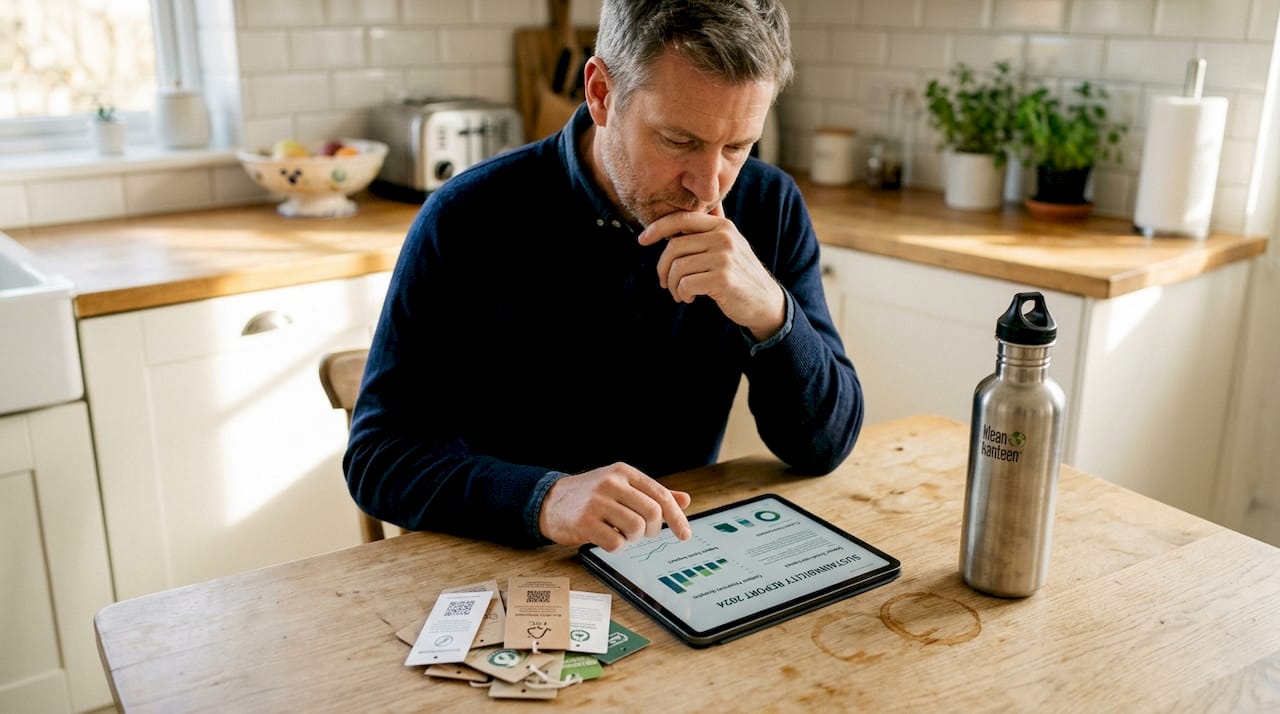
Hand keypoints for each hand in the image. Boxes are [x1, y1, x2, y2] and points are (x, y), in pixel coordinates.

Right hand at [539, 462, 691, 551]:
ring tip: (620, 532)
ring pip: (636, 529)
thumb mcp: (621, 486)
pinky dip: (616, 546)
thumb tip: (685, 500)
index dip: (676, 517)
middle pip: (652, 513)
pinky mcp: (585, 522)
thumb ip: (651, 493)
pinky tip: (606, 537)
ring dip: (633, 538)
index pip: (660, 495)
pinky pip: (616, 543)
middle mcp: (611, 483)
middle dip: (652, 530)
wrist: (550, 501)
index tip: (685, 535)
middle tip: (642, 533)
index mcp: (624, 472)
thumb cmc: (591, 496)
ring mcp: (597, 502)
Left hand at [637, 206, 785, 340]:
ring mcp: (725, 258)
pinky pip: (686, 284)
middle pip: (674, 247)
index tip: (642, 240)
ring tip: (680, 293)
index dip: (658, 228)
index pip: (682, 219)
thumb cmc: (740, 274)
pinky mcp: (723, 279)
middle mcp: (724, 237)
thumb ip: (711, 227)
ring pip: (678, 268)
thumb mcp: (731, 244)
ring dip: (673, 285)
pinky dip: (682, 294)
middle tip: (665, 282)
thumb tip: (691, 207)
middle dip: (663, 268)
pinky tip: (690, 298)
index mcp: (722, 226)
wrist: (765, 302)